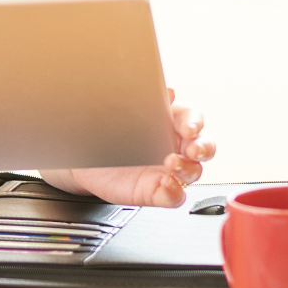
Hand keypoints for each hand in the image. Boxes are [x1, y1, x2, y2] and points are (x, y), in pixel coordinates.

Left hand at [44, 89, 216, 206]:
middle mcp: (175, 146)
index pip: (193, 120)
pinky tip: (166, 184)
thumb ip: (148, 102)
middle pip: (204, 147)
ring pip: (194, 172)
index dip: (195, 123)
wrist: (84, 157)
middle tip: (192, 149)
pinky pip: (176, 196)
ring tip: (170, 163)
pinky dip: (175, 192)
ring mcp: (169, 170)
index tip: (189, 127)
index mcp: (172, 122)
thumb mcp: (123, 110)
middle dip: (202, 148)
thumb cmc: (108, 130)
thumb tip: (168, 91)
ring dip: (187, 168)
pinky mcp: (158, 191)